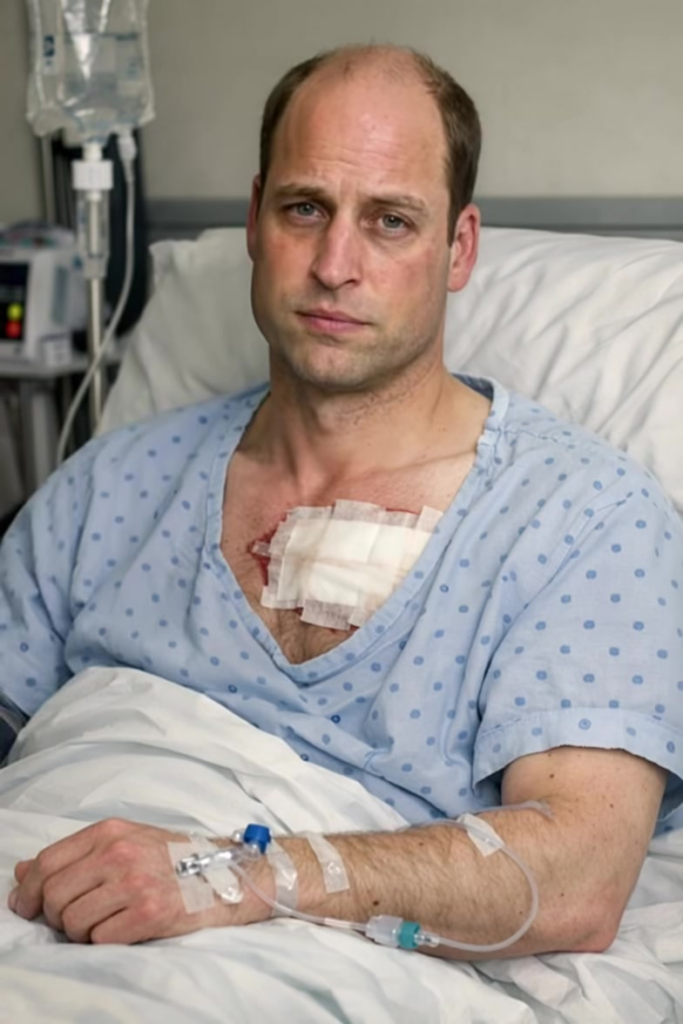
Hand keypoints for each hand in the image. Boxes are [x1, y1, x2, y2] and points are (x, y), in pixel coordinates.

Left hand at [7, 818, 266, 943]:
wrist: (228, 874)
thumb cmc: (174, 860)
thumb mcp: (125, 842)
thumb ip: (75, 855)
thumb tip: (23, 872)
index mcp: (111, 831)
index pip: (47, 861)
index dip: (30, 890)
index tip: (27, 906)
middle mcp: (120, 853)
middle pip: (55, 895)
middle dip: (57, 915)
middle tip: (75, 919)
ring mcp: (135, 883)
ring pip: (74, 921)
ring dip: (82, 932)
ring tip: (105, 922)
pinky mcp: (151, 913)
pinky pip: (100, 939)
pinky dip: (106, 941)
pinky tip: (124, 929)